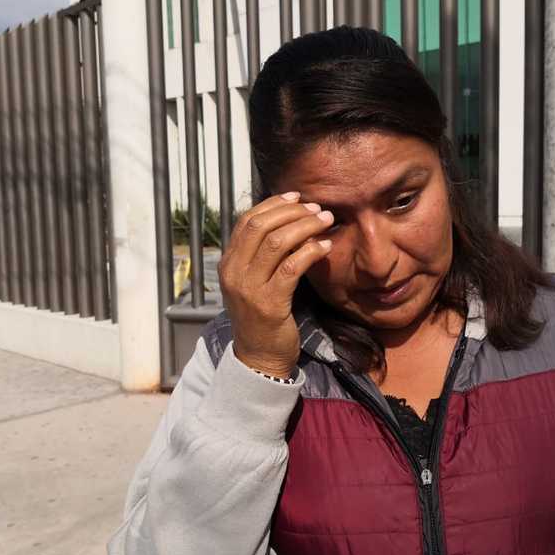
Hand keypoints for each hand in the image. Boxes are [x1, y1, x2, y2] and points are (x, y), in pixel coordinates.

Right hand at [217, 192, 333, 377]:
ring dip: (305, 226)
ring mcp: (249, 288)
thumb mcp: (253, 281)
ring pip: (276, 242)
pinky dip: (311, 251)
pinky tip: (326, 247)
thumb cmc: (262, 316)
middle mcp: (233, 273)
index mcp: (228, 263)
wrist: (259, 357)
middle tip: (317, 209)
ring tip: (325, 221)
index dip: (273, 204)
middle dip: (292, 212)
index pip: (247, 220)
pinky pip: (292, 267)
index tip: (297, 197)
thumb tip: (288, 219)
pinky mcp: (270, 303)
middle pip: (261, 226)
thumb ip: (261, 254)